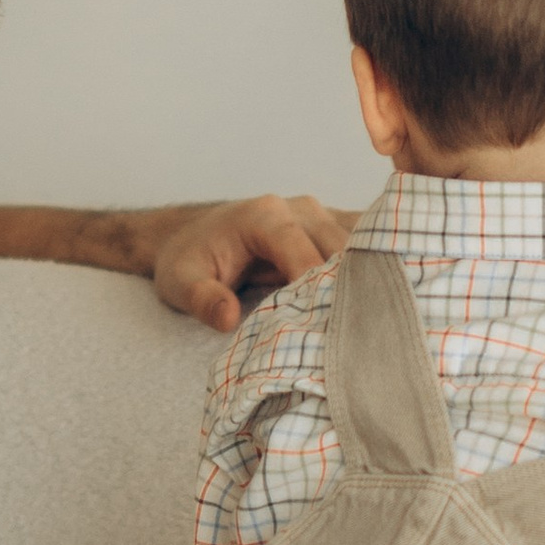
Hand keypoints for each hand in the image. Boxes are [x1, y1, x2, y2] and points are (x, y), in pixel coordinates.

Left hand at [150, 193, 354, 334]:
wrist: (190, 237)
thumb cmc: (186, 260)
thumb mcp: (179, 283)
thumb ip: (201, 299)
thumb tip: (227, 317)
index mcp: (264, 215)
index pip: (304, 252)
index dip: (318, 288)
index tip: (326, 325)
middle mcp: (300, 209)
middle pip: (340, 251)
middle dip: (344, 291)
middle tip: (348, 336)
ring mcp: (319, 216)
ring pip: (359, 251)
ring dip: (360, 287)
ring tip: (359, 328)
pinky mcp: (330, 228)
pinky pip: (360, 250)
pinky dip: (365, 277)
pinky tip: (365, 308)